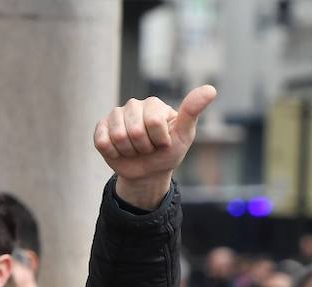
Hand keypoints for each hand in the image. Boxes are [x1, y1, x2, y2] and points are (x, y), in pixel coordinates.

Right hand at [94, 84, 217, 208]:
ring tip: (137, 150)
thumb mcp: (184, 135)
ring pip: (119, 137)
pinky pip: (103, 142)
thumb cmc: (168, 152)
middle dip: (145, 147)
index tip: (164, 143)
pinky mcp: (100, 127)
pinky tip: (121, 151)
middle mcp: (133, 105)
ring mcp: (115, 115)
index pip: (154, 123)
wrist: (148, 172)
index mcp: (154, 104)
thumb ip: (192, 111)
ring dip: (130, 152)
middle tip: (149, 148)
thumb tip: (211, 88)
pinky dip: (115, 153)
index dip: (160, 141)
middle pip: (135, 131)